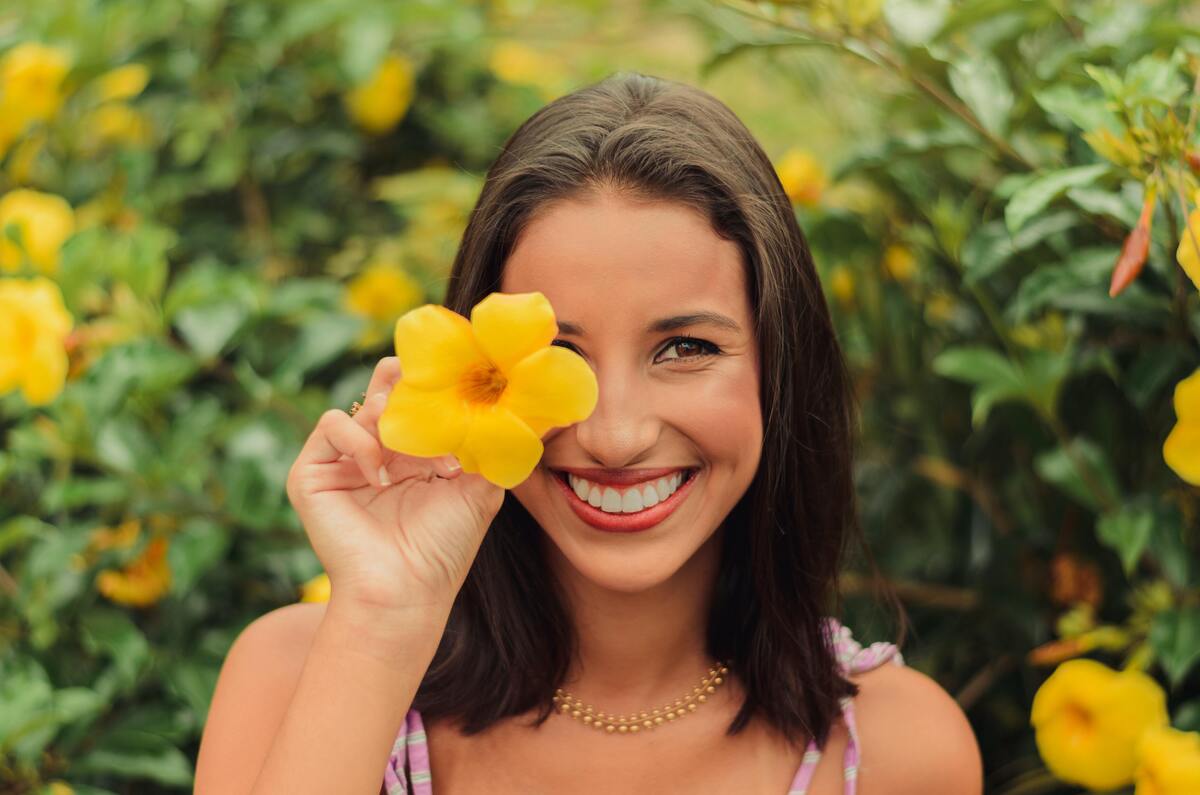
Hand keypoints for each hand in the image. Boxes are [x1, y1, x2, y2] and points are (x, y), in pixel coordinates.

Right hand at [285, 357, 504, 616]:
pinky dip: (360, 441)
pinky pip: (332, 425)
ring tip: (416, 459)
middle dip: (409, 386)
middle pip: (384, 385)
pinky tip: (382, 477)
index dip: (435, 387)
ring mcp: (343, 461)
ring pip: (361, 404)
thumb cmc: (445, 547)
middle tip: (432, 404)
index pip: (417, 396)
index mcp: (414, 451)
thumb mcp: (480, 488)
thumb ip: (488, 445)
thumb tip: (510, 406)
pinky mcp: (312, 473)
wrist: (407, 591)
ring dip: (393, 422)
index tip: (461, 391)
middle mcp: (378, 450)